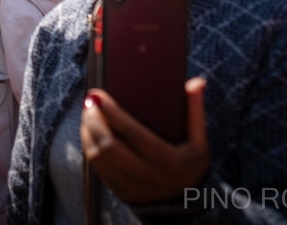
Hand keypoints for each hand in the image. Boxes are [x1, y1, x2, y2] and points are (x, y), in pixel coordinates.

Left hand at [81, 78, 210, 203]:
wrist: (184, 205)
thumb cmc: (190, 166)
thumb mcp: (199, 143)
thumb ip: (195, 112)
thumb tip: (197, 82)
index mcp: (168, 161)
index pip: (134, 134)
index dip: (113, 113)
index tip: (98, 95)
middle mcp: (148, 175)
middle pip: (110, 146)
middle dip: (94, 121)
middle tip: (89, 101)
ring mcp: (131, 185)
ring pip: (98, 157)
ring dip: (88, 132)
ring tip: (88, 113)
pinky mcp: (118, 189)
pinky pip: (96, 167)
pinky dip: (88, 146)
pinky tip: (89, 131)